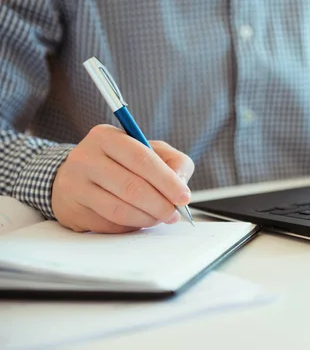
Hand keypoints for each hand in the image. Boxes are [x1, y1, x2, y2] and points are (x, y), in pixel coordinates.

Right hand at [51, 124, 194, 232]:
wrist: (75, 177)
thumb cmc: (120, 163)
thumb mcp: (149, 150)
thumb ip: (173, 161)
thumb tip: (181, 183)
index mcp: (106, 137)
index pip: (142, 159)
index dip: (167, 181)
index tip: (184, 197)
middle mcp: (86, 158)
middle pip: (131, 187)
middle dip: (160, 205)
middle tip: (174, 214)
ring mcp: (75, 185)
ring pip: (119, 209)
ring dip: (147, 218)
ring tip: (160, 218)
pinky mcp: (72, 209)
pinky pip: (109, 224)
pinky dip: (131, 225)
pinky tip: (139, 219)